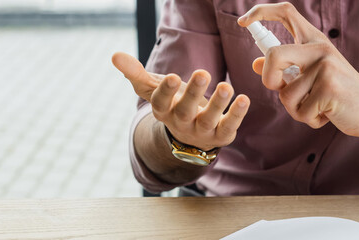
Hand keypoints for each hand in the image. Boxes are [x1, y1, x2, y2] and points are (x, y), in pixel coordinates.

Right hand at [111, 52, 249, 149]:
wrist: (190, 136)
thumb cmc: (172, 103)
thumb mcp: (153, 88)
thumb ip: (136, 73)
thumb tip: (115, 55)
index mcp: (164, 110)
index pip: (161, 102)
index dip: (166, 91)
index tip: (173, 77)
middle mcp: (181, 122)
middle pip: (185, 110)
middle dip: (193, 93)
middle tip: (203, 72)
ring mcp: (201, 131)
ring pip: (208, 119)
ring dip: (218, 103)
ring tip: (227, 86)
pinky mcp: (221, 135)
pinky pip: (229, 126)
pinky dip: (236, 114)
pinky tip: (244, 99)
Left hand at [238, 3, 358, 136]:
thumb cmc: (340, 96)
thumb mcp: (312, 78)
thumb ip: (286, 70)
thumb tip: (255, 63)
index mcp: (315, 41)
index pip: (285, 12)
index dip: (261, 12)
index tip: (243, 22)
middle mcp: (320, 48)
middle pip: (273, 57)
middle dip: (269, 81)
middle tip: (284, 91)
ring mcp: (326, 67)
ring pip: (285, 94)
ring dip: (295, 110)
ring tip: (317, 108)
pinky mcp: (330, 88)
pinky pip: (300, 111)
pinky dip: (309, 120)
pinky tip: (327, 115)